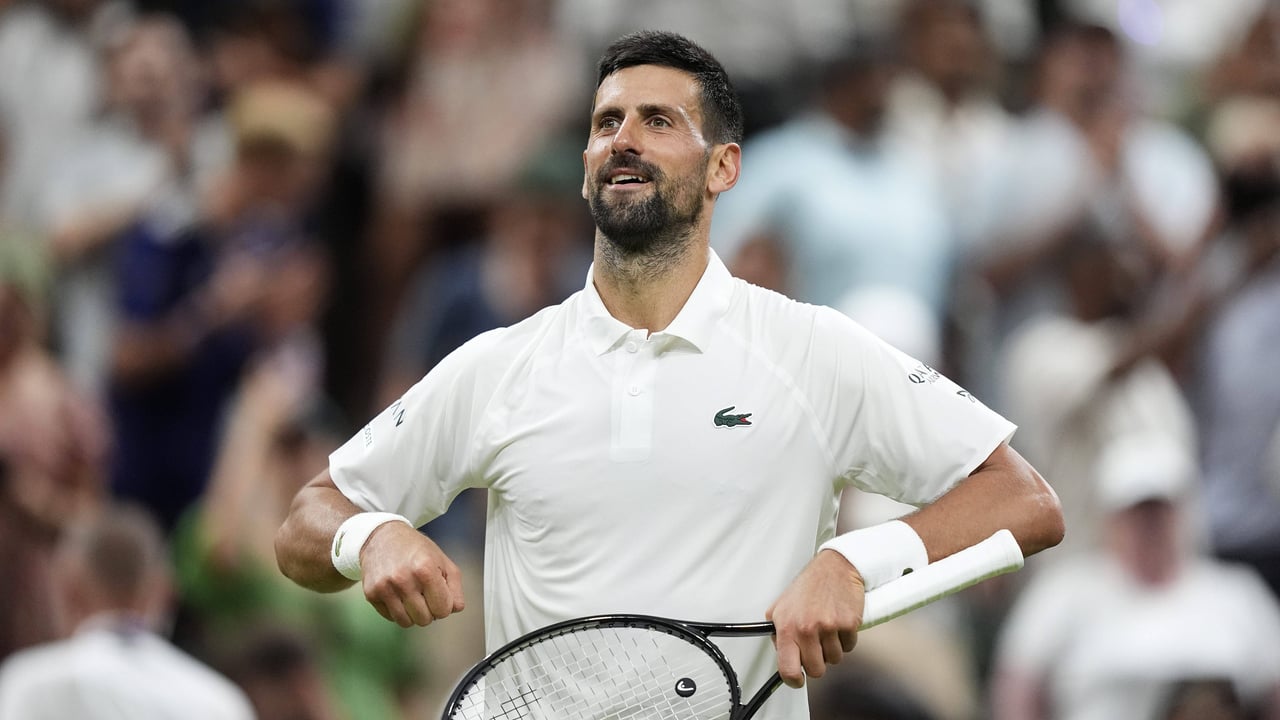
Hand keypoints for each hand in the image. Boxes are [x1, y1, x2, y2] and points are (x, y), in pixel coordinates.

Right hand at [359, 521, 465, 627]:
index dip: (444, 604)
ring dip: (412, 614)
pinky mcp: (371, 593)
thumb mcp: (443, 561)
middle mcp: (403, 579)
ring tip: (412, 596)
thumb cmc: (416, 550)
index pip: (442, 610)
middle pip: (424, 620)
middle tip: (425, 595)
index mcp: (425, 569)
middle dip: (429, 611)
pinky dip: (397, 611)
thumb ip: (455, 587)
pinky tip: (398, 594)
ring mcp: (384, 587)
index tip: (439, 594)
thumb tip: (455, 609)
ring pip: (406, 623)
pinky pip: (391, 618)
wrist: (382, 536)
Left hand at [766, 549, 864, 687]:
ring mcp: (829, 627)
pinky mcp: (848, 624)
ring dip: (832, 649)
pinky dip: (845, 639)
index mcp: (787, 626)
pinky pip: (849, 647)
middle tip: (816, 647)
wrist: (835, 567)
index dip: (793, 680)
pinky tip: (839, 623)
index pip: (787, 668)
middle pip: (816, 670)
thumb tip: (780, 653)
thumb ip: (778, 631)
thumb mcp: (782, 606)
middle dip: (817, 662)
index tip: (797, 679)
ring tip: (827, 629)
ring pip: (834, 659)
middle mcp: (807, 628)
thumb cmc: (809, 585)